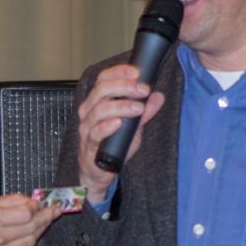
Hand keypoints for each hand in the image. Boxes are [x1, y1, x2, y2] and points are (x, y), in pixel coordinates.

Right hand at [0, 195, 60, 245]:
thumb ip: (11, 200)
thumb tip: (33, 201)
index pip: (26, 213)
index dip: (35, 208)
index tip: (37, 204)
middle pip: (32, 227)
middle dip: (45, 218)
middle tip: (53, 212)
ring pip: (32, 240)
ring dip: (38, 231)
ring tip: (40, 223)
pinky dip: (30, 243)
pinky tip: (28, 236)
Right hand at [76, 64, 165, 201]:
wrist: (98, 173)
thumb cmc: (111, 146)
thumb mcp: (132, 126)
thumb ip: (144, 112)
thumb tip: (158, 96)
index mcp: (97, 102)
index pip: (104, 79)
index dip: (119, 72)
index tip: (138, 73)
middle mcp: (89, 113)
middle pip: (101, 90)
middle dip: (124, 86)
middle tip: (143, 89)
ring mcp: (87, 130)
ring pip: (98, 110)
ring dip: (120, 106)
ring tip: (138, 107)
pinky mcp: (89, 147)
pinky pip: (95, 134)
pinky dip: (107, 127)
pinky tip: (118, 123)